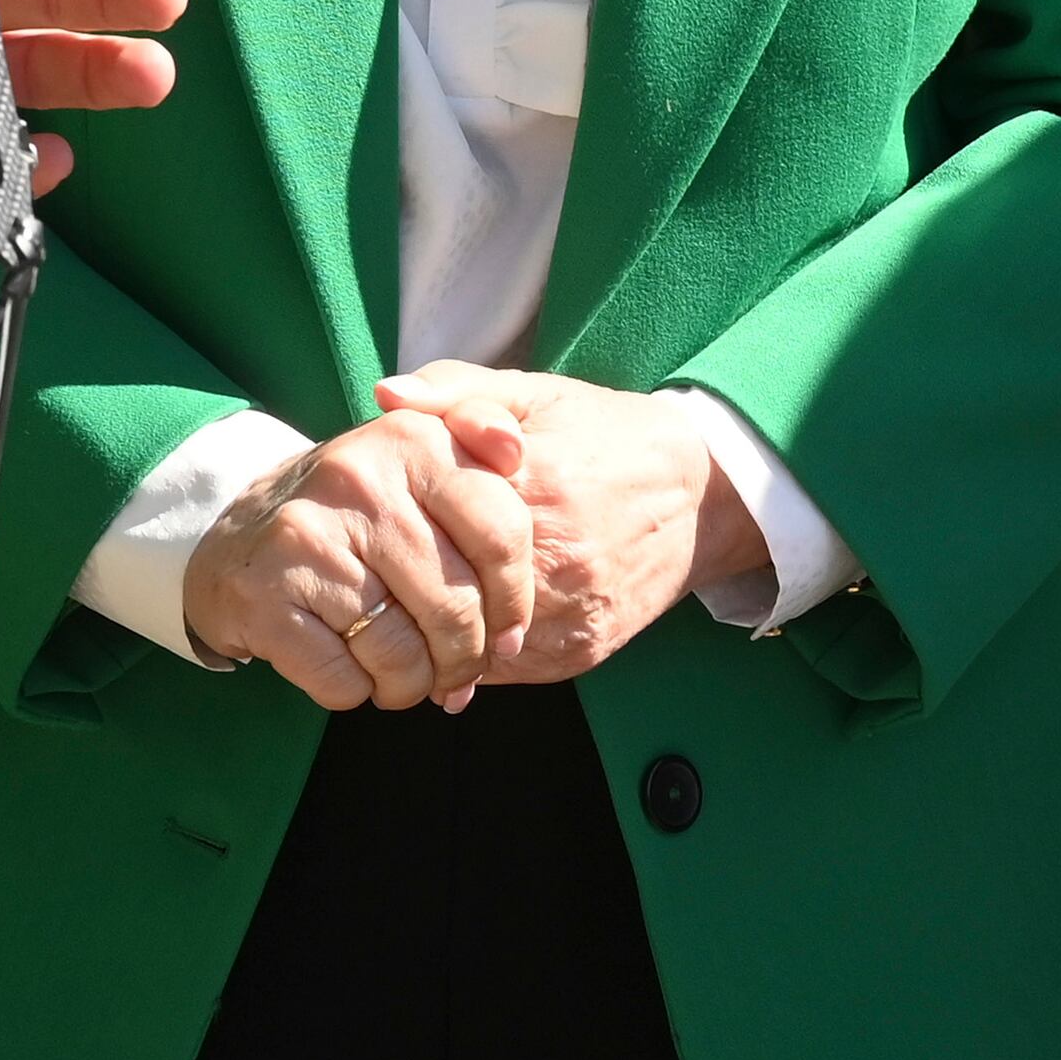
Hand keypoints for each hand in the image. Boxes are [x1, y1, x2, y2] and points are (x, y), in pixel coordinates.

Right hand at [179, 407, 537, 710]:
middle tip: (453, 670)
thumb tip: (514, 449)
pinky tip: (346, 665)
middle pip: (457, 609)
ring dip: (410, 684)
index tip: (507, 632)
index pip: (503, 536)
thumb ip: (480, 438)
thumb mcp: (419, 463)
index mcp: (410, 438)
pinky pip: (346, 680)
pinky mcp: (264, 593)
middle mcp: (357, 477)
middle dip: (464, 660)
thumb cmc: (356, 517)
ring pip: (403, 656)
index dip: (515, 602)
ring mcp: (305, 535)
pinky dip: (355, 690)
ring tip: (399, 672)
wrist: (236, 540)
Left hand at [366, 365, 765, 680]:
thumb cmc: (602, 434)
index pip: (438, 521)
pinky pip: (510, 669)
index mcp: (536, 484)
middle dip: (404, 589)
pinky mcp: (587, 649)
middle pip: (449, 591)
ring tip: (392, 617)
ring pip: (475, 643)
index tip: (361, 528)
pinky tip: (443, 639)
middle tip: (364, 583)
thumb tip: (385, 396)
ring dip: (431, 634)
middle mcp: (558, 557)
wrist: (698, 492)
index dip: (393, 527)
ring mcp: (574, 612)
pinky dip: (471, 659)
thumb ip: (455, 389)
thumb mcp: (532, 392)